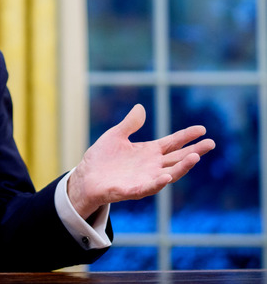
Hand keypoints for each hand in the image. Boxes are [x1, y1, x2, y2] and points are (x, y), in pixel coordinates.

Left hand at [67, 104, 214, 218]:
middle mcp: (151, 166)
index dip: (186, 136)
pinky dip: (158, 183)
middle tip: (211, 143)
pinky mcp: (133, 190)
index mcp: (148, 152)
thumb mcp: (115, 136)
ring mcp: (144, 179)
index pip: (172, 143)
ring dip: (182, 167)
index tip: (202, 129)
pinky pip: (148, 187)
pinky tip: (167, 177)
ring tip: (195, 157)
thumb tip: (140, 107)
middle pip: (177, 158)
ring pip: (169, 173)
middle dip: (194, 151)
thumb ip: (129, 124)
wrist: (85, 177)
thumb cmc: (101, 158)